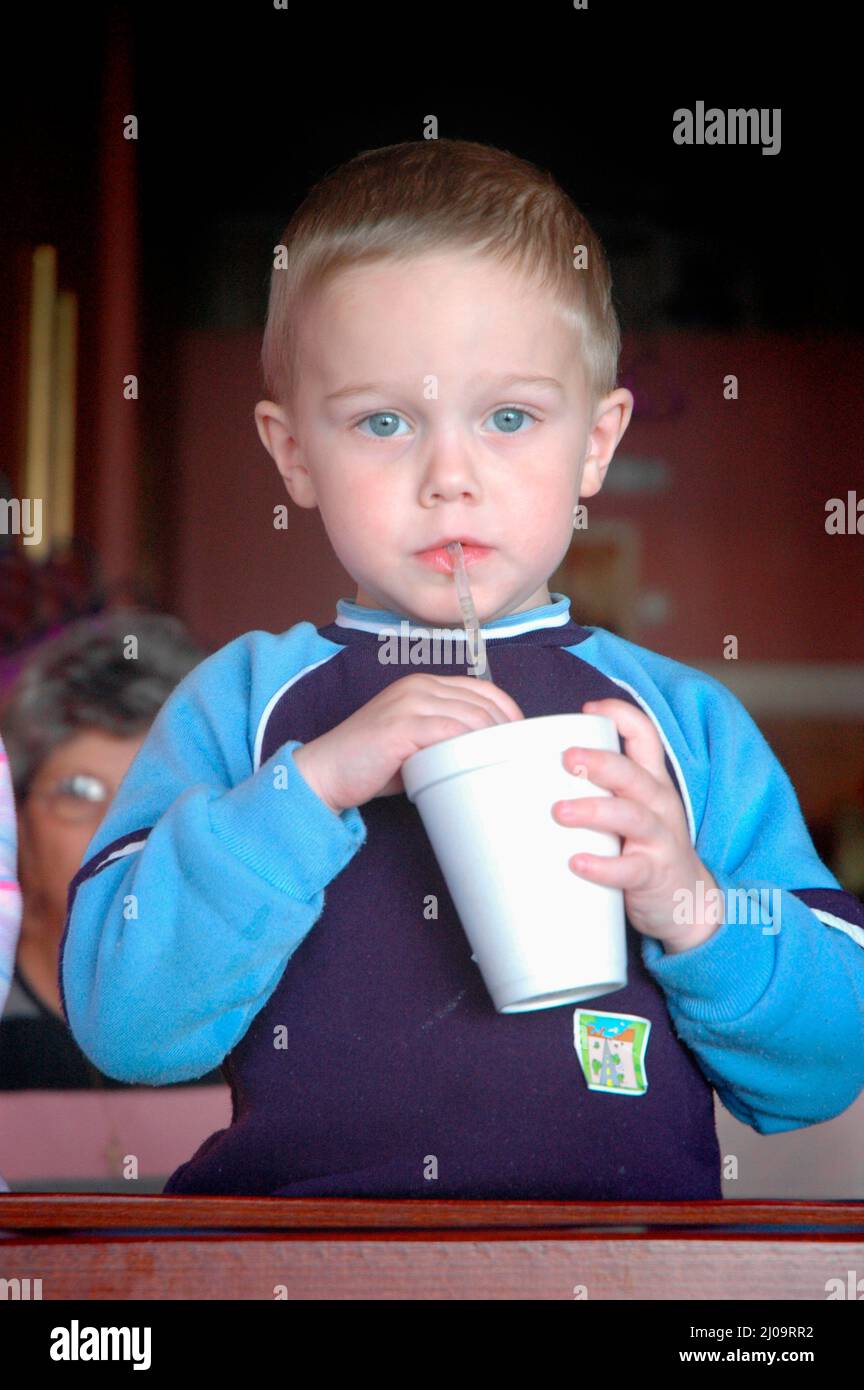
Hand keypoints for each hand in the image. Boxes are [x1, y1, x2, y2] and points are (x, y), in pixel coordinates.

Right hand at [293, 673, 524, 813]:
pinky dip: (470, 749)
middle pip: (482, 702)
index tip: (520, 739)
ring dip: (493, 742)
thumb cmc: (372, 764)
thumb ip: (445, 735)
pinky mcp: (402, 725)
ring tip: (502, 766)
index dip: (508, 712)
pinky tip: (478, 766)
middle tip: (516, 758)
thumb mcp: (415, 741)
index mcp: (423, 684)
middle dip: (507, 731)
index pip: (482, 688)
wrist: (325, 772)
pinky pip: (451, 733)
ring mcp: (409, 703)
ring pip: (471, 716)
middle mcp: (418, 686)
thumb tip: (488, 750)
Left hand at [551, 697, 722, 952]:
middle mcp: (659, 804)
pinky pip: (631, 868)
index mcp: (651, 782)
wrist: (688, 903)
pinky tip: (577, 862)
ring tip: (559, 811)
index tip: (587, 709)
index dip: (621, 715)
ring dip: (594, 810)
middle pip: (633, 774)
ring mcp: (660, 839)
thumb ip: (597, 790)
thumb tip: (533, 773)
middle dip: (600, 762)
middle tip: (565, 758)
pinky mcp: (655, 874)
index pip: (645, 736)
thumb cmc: (644, 849)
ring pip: (632, 816)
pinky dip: (603, 866)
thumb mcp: (631, 811)